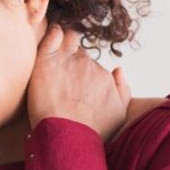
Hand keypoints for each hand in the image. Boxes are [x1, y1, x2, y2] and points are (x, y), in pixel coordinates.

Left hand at [26, 23, 132, 143]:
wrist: (67, 136)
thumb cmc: (92, 131)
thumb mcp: (119, 114)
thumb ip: (123, 89)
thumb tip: (118, 68)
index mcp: (102, 74)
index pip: (89, 63)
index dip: (80, 68)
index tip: (71, 75)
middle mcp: (87, 64)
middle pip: (77, 52)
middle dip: (70, 55)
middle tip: (59, 67)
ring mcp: (66, 61)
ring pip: (66, 42)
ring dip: (61, 43)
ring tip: (54, 50)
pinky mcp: (46, 62)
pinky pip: (52, 37)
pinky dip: (53, 33)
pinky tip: (52, 35)